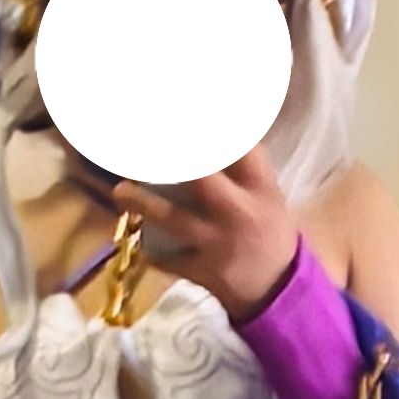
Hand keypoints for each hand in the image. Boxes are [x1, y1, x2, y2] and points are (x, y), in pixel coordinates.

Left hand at [111, 145, 299, 321]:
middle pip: (200, 177)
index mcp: (259, 187)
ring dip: (142, 203)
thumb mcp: (265, 193)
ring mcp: (218, 243)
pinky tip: (141, 242)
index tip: (182, 110)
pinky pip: (168, 260)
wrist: (277, 288)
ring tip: (121, 191)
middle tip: (143, 145)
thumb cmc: (267, 230)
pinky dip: (151, 252)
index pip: (238, 146)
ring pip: (173, 219)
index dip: (209, 127)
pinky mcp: (204, 271)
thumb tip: (205, 132)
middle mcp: (238, 211)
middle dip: (169, 158)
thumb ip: (241, 165)